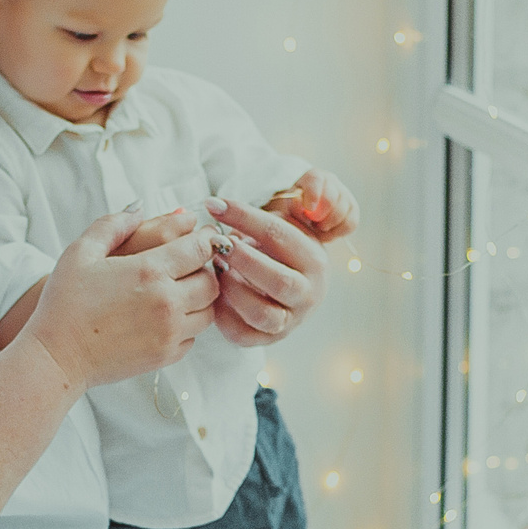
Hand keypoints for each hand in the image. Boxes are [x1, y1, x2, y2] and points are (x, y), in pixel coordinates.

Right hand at [22, 208, 219, 387]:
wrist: (57, 357)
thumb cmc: (65, 303)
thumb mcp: (81, 252)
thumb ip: (113, 224)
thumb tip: (139, 208)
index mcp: (150, 270)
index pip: (200, 248)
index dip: (206, 239)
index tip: (204, 236)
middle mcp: (167, 302)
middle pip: (211, 280)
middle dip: (205, 269)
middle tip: (191, 264)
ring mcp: (169, 332)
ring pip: (209, 311)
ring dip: (200, 298)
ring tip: (181, 290)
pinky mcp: (166, 356)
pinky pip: (194, 337)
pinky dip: (188, 325)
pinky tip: (167, 317)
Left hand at [204, 197, 326, 347]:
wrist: (286, 275)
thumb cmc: (279, 239)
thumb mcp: (295, 211)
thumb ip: (313, 190)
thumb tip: (313, 200)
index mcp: (315, 260)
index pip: (279, 236)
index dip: (244, 217)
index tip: (214, 204)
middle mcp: (308, 293)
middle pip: (277, 280)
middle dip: (242, 259)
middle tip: (216, 244)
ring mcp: (289, 319)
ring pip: (261, 313)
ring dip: (233, 290)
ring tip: (215, 269)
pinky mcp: (267, 338)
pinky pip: (244, 334)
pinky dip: (223, 315)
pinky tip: (212, 294)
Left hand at [266, 169, 359, 240]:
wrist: (302, 213)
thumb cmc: (291, 208)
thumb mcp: (286, 205)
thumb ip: (293, 206)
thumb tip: (304, 209)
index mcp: (312, 177)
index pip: (315, 180)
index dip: (313, 195)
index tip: (308, 210)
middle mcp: (331, 182)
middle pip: (332, 198)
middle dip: (322, 216)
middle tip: (312, 223)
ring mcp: (344, 194)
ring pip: (344, 211)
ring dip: (329, 225)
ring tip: (317, 228)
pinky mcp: (352, 209)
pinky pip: (351, 223)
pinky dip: (338, 232)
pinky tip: (326, 232)